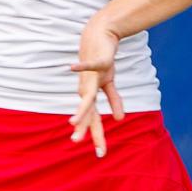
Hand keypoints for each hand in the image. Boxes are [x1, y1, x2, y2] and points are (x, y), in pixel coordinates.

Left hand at [69, 18, 125, 157]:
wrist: (100, 36)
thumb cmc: (102, 60)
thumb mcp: (110, 82)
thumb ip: (114, 100)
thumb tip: (120, 119)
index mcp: (91, 95)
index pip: (94, 120)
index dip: (97, 136)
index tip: (101, 154)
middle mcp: (87, 89)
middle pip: (88, 113)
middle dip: (84, 128)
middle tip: (75, 143)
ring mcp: (90, 77)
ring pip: (86, 96)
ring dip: (80, 109)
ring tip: (72, 123)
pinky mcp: (96, 63)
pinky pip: (89, 65)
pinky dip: (80, 67)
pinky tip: (71, 67)